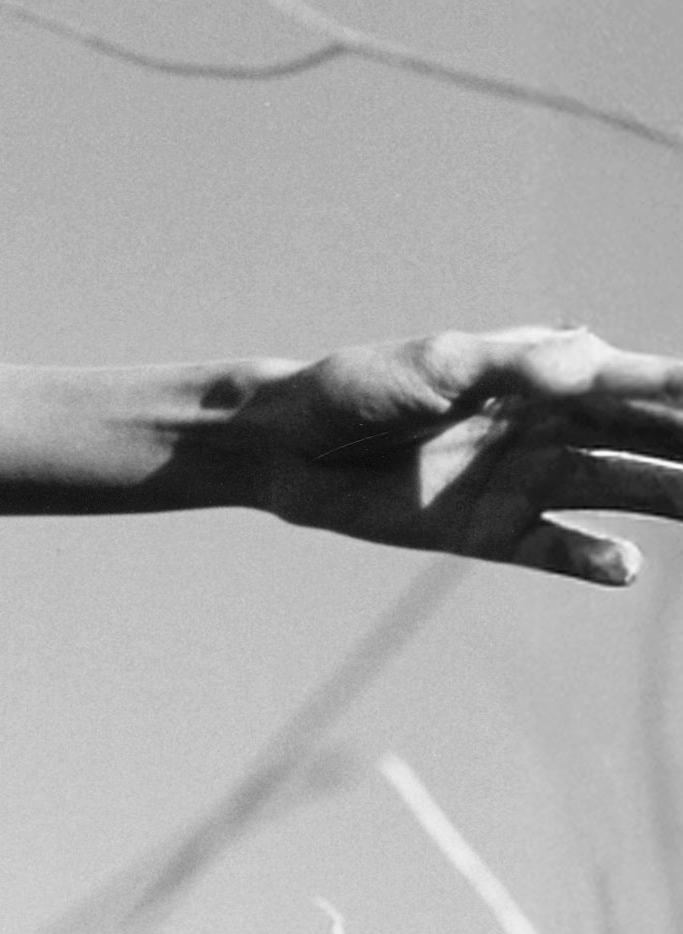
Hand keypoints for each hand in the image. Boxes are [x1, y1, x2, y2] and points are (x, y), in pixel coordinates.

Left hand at [240, 325, 682, 584]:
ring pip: (621, 491)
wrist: (289, 447)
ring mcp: (525, 480)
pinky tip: (627, 571)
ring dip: (673, 501)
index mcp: (550, 372)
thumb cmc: (361, 388)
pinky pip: (556, 548)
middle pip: (650, 439)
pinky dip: (591, 558)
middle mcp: (552, 424)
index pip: (646, 384)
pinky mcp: (491, 531)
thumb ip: (511, 366)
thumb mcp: (437, 367)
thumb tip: (583, 363)